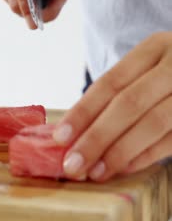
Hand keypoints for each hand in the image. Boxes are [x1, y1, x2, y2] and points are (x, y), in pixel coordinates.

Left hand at [52, 32, 171, 181]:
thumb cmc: (167, 76)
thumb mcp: (145, 71)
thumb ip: (113, 96)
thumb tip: (70, 134)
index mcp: (155, 47)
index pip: (110, 83)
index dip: (83, 112)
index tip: (60, 138)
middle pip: (129, 104)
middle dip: (96, 137)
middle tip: (73, 164)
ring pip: (154, 123)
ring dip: (119, 152)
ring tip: (95, 172)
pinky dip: (145, 156)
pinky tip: (122, 168)